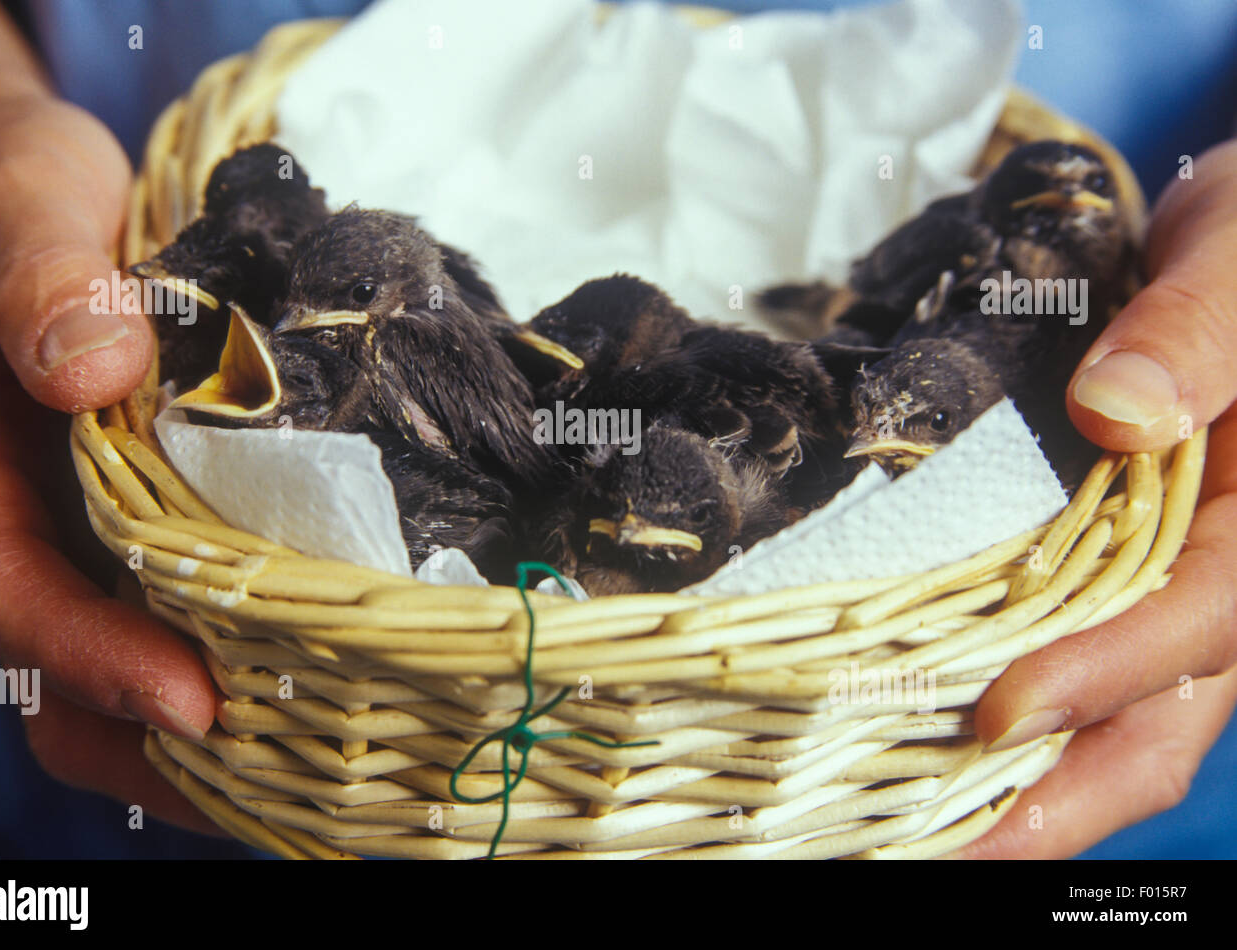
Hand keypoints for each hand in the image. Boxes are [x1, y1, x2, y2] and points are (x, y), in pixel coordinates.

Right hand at [0, 2, 219, 836]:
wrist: (8, 186)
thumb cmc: (2, 177)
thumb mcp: (18, 188)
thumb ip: (40, 265)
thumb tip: (91, 366)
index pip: (10, 594)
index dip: (95, 660)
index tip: (197, 706)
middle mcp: (1, 521)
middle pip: (55, 676)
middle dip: (156, 745)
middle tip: (287, 774)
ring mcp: (58, 531)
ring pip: (103, 667)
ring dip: (192, 734)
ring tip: (310, 757)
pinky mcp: (113, 523)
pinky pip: (150, 617)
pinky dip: (214, 662)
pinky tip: (302, 677)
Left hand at [955, 141, 1236, 857]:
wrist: (1229, 244)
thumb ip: (1199, 328)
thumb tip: (1119, 411)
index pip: (1207, 613)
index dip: (1112, 670)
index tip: (1004, 712)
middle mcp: (1224, 570)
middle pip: (1163, 714)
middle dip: (1063, 797)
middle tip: (945, 853)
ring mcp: (1163, 584)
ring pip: (1115, 714)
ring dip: (1026, 788)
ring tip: (914, 837)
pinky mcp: (1107, 576)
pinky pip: (1067, 663)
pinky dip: (1005, 721)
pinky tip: (919, 750)